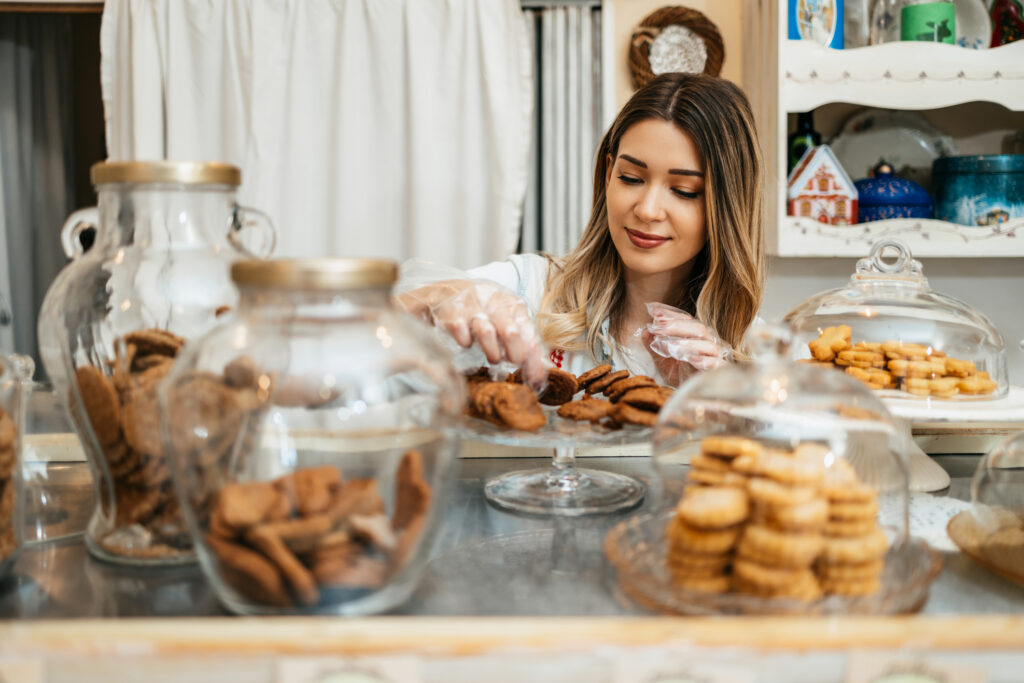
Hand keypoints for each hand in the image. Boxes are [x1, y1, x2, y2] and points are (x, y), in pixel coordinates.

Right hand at [396, 280, 546, 387]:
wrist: (449, 290)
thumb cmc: (483, 311)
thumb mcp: (506, 320)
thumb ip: (522, 343)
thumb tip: (537, 376)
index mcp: (514, 305)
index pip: (529, 335)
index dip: (533, 361)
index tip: (534, 381)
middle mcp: (495, 302)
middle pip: (511, 332)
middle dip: (514, 354)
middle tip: (511, 362)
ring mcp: (473, 306)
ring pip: (486, 333)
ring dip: (492, 352)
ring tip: (493, 357)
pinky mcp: (452, 310)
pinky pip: (461, 332)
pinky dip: (465, 342)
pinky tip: (468, 342)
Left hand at [641, 304, 730, 385]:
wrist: (692, 396)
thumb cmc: (680, 375)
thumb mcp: (662, 360)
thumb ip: (653, 345)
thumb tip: (644, 331)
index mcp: (695, 336)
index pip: (686, 319)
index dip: (670, 314)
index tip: (653, 312)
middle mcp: (708, 342)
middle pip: (697, 328)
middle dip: (675, 326)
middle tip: (657, 327)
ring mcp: (717, 356)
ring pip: (707, 344)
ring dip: (688, 343)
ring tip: (671, 346)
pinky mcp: (721, 370)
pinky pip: (717, 363)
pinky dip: (705, 360)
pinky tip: (692, 359)